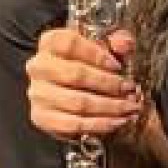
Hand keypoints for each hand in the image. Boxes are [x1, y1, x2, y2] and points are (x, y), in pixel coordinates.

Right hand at [27, 24, 141, 141]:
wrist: (64, 91)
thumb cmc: (84, 65)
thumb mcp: (100, 48)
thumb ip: (115, 42)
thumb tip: (124, 43)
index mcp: (50, 43)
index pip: (70, 44)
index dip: (96, 55)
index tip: (117, 65)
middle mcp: (39, 67)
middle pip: (75, 75)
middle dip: (108, 84)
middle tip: (129, 89)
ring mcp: (38, 94)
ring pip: (77, 102)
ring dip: (108, 107)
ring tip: (129, 108)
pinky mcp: (42, 118)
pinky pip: (73, 124)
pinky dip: (99, 125)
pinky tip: (116, 122)